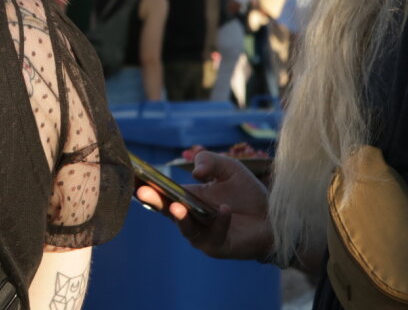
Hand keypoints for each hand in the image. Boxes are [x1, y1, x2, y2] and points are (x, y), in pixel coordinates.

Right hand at [135, 151, 273, 260]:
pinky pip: (214, 236)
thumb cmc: (248, 193)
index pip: (162, 192)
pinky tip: (225, 211)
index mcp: (187, 198)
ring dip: (181, 217)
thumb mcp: (228, 168)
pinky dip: (218, 223)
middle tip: (143, 191)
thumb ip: (209, 160)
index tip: (133, 176)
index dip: (147, 185)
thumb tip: (195, 172)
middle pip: (166, 210)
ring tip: (176, 205)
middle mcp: (189, 218)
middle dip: (154, 201)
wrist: (274, 217)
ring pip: (186, 228)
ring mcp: (201, 235)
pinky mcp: (217, 247)